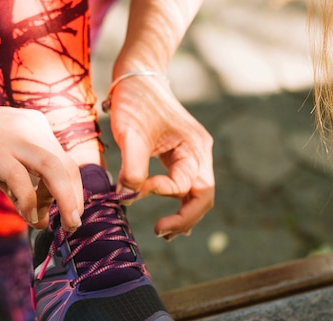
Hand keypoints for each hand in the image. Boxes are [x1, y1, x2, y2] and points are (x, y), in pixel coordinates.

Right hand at [0, 92, 83, 231]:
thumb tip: (37, 213)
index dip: (73, 191)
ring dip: (64, 201)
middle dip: (74, 199)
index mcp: (36, 127)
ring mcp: (13, 137)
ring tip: (62, 224)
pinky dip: (29, 202)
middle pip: (67, 166)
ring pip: (54, 170)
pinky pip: (21, 179)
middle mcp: (31, 128)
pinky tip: (28, 216)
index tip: (69, 212)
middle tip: (72, 224)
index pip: (66, 162)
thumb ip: (18, 182)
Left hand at [109, 75, 214, 239]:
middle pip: (203, 197)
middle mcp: (199, 153)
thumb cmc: (135, 101)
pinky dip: (178, 202)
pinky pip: (186, 185)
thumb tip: (129, 198)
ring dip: (184, 215)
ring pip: (197, 194)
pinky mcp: (181, 155)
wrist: (138, 75)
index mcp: (194, 148)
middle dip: (184, 218)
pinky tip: (166, 217)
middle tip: (160, 233)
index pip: (185, 185)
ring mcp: (192, 155)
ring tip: (164, 232)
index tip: (132, 190)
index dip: (160, 193)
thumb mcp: (131, 134)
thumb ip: (133, 168)